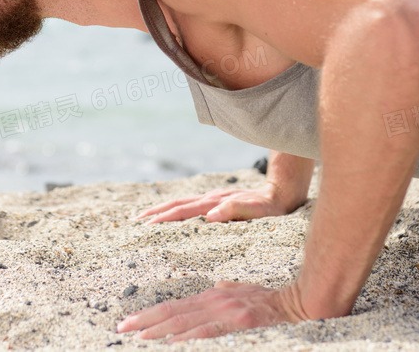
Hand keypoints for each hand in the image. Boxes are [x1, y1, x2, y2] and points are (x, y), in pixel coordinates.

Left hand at [117, 281, 308, 340]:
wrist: (301, 302)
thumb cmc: (275, 301)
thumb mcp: (247, 291)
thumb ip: (230, 290)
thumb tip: (217, 287)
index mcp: (214, 295)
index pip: (175, 306)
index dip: (151, 315)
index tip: (131, 323)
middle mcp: (215, 300)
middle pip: (173, 312)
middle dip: (145, 322)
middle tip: (122, 329)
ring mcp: (225, 312)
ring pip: (185, 323)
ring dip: (159, 331)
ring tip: (138, 338)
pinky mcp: (238, 323)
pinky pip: (207, 333)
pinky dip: (187, 339)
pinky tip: (171, 344)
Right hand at [133, 183, 301, 223]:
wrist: (283, 192)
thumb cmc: (271, 207)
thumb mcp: (257, 211)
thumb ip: (234, 211)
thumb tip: (209, 216)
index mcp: (215, 202)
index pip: (183, 211)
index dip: (164, 218)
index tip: (146, 225)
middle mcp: (211, 199)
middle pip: (177, 204)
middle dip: (155, 212)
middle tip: (135, 221)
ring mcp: (213, 199)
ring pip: (182, 203)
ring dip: (162, 209)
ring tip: (145, 216)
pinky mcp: (218, 202)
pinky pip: (191, 205)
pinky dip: (176, 209)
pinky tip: (172, 215)